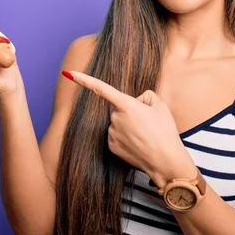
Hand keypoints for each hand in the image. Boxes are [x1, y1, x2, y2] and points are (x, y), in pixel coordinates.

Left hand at [62, 70, 197, 188]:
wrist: (166, 161)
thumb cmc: (165, 131)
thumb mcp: (160, 105)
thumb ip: (145, 95)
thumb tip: (135, 101)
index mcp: (126, 105)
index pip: (101, 89)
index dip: (84, 80)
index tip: (69, 73)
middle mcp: (115, 119)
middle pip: (119, 108)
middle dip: (130, 111)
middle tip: (148, 122)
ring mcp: (112, 134)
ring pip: (118, 122)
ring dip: (129, 125)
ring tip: (146, 134)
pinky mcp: (112, 147)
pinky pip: (117, 135)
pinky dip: (126, 137)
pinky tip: (139, 143)